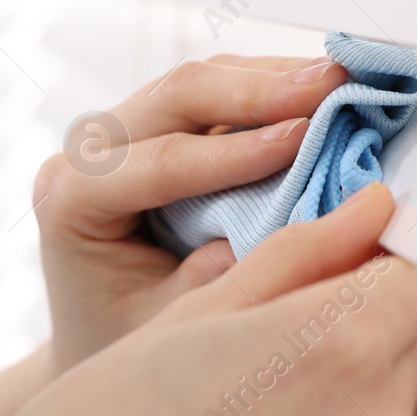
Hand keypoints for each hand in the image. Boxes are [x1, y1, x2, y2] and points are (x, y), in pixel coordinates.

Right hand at [0, 183, 416, 415]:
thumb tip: (374, 208)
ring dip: (336, 399)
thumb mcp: (188, 316)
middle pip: (415, 345)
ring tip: (230, 414)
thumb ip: (299, 257)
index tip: (338, 263)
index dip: (383, 261)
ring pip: (384, 415)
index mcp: (337, 347)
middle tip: (259, 339)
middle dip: (359, 327)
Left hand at [34, 53, 349, 371]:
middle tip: (337, 84)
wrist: (96, 335)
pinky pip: (218, 91)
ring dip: (277, 77)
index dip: (233, 149)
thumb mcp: (163, 324)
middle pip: (177, 96)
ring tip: (346, 79)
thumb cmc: (122, 338)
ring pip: (202, 82)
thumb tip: (285, 228)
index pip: (159, 161)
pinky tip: (326, 88)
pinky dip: (274, 86)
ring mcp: (123, 127)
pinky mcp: (159, 122)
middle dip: (262, 88)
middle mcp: (88, 151)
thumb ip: (213, 279)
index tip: (301, 138)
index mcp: (71, 199)